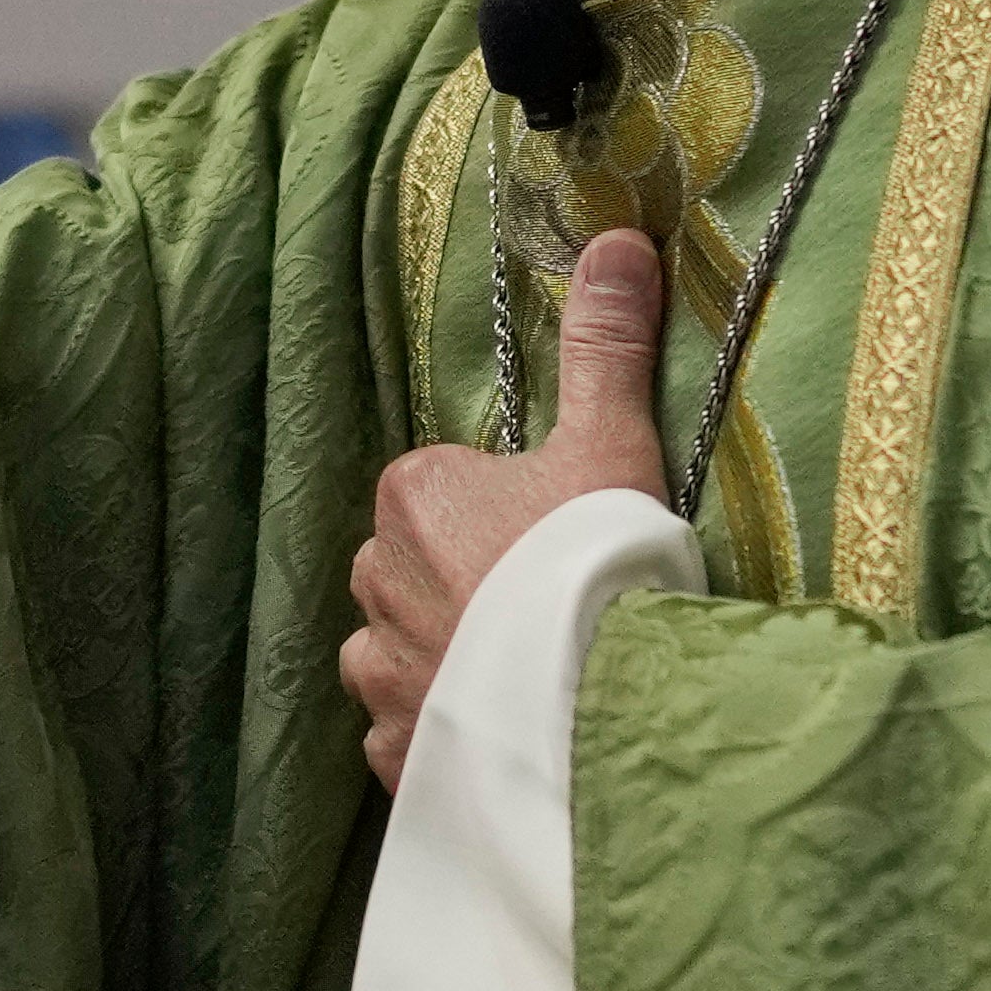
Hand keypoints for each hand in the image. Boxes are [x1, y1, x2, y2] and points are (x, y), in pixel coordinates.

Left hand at [349, 232, 667, 791]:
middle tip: (552, 609)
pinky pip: (408, 728)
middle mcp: (372, 579)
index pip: (446, 487)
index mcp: (413, 493)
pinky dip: (444, 728)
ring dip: (448, 658)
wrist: (600, 710)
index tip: (561, 542)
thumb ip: (606, 347)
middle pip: (416, 568)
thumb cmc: (600, 568)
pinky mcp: (396, 748)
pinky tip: (505, 728)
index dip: (508, 513)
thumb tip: (617, 242)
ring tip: (529, 674)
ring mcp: (380, 671)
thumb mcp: (612, 444)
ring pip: (401, 649)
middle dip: (469, 586)